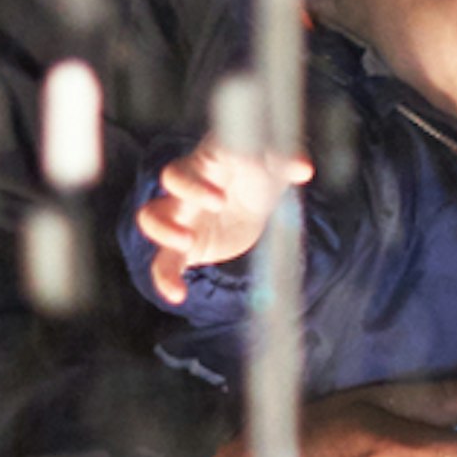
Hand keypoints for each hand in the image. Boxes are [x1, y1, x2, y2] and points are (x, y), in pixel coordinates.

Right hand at [134, 138, 309, 302]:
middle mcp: (190, 185)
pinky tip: (176, 295)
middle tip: (210, 214)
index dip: (198, 181)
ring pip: (152, 217)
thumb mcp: (275, 168)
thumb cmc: (260, 173)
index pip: (195, 162)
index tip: (221, 199)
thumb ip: (286, 164)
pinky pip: (164, 261)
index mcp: (209, 162)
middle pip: (168, 182)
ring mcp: (183, 215)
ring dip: (162, 231)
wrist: (255, 201)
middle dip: (183, 198)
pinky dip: (165, 278)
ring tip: (185, 245)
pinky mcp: (186, 246)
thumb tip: (303, 168)